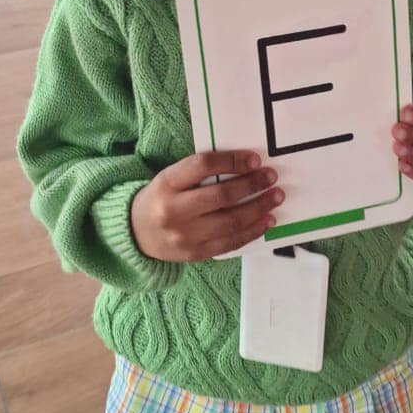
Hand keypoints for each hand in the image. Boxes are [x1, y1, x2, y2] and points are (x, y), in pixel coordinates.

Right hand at [131, 151, 282, 261]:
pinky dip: (252, 231)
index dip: (231, 161)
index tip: (255, 158)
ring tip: (276, 197)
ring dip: (259, 208)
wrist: (136, 234)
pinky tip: (267, 220)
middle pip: (221, 195)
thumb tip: (245, 165)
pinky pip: (230, 242)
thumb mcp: (170, 178)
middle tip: (271, 177)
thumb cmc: (161, 198)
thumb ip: (199, 172)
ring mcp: (185, 236)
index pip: (202, 165)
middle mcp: (174, 210)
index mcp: (166, 183)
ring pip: (230, 221)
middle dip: (252, 185)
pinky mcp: (195, 254)